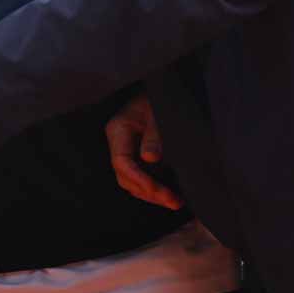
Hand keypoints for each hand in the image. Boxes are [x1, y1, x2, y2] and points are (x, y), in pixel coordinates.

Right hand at [105, 93, 180, 209]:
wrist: (163, 90)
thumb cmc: (158, 98)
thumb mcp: (157, 113)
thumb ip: (153, 135)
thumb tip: (149, 158)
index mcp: (118, 130)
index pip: (121, 162)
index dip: (139, 178)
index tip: (157, 189)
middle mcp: (118, 143)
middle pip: (126, 177)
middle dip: (149, 192)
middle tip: (173, 200)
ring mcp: (127, 151)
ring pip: (133, 182)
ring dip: (153, 195)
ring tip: (175, 202)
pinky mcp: (138, 157)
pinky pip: (142, 178)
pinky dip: (155, 188)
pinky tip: (172, 194)